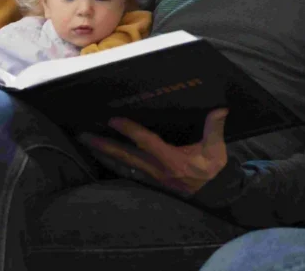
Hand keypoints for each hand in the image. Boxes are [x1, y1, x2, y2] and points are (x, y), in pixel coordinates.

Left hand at [79, 109, 228, 195]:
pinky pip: (127, 173)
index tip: (113, 120)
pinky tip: (103, 158)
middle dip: (104, 146)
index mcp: (171, 160)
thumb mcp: (216, 149)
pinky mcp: (150, 181)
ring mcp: (151, 177)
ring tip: (87, 144)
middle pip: (125, 156)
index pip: (146, 142)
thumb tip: (220, 109)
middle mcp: (157, 169)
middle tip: (84, 136)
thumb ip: (215, 129)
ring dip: (104, 155)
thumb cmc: (212, 170)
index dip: (129, 131)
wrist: (212, 194)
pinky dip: (113, 165)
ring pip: (122, 166)